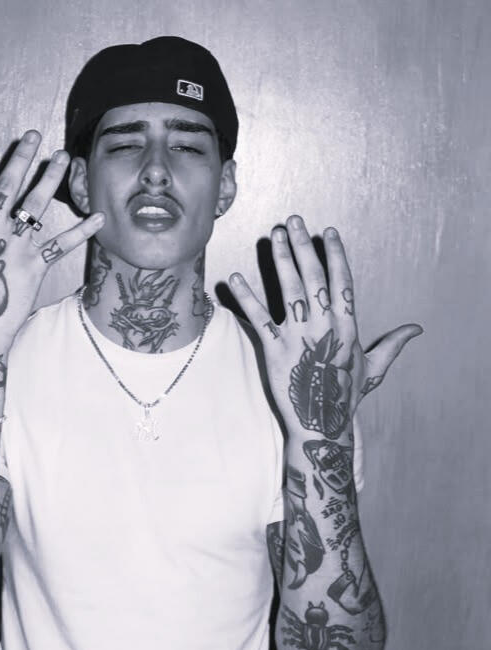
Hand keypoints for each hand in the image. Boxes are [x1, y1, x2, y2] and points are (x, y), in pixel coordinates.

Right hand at [0, 131, 103, 344]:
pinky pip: (62, 243)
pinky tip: (99, 216)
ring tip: (64, 158)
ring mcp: (15, 247)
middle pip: (7, 187)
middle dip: (20, 158)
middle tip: (32, 136)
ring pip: (35, 206)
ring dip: (51, 179)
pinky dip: (82, 230)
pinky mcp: (36, 265)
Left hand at [229, 215, 421, 436]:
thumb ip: (392, 344)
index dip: (335, 255)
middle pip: (313, 277)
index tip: (328, 232)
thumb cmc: (346, 396)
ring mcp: (298, 337)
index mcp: (348, 326)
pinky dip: (246, 298)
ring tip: (273, 235)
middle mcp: (324, 326)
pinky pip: (259, 319)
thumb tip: (416, 329)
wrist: (321, 424)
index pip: (342, 282)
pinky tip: (235, 278)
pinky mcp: (274, 350)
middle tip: (293, 221)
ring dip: (281, 260)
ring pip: (289, 290)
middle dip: (303, 246)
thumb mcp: (374, 368)